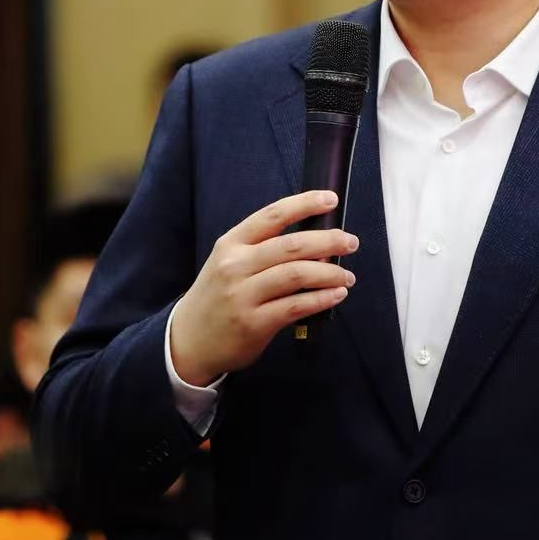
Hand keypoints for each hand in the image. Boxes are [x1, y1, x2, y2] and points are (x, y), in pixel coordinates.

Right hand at [168, 189, 359, 386]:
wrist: (188, 340)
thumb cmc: (217, 296)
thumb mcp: (229, 263)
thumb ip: (264, 251)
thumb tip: (317, 245)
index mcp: (231, 243)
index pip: (272, 215)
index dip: (304, 204)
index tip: (330, 198)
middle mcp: (235, 265)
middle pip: (291, 245)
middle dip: (328, 241)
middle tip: (350, 242)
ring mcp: (243, 295)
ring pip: (297, 275)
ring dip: (330, 273)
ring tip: (347, 276)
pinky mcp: (253, 323)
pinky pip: (296, 306)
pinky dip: (321, 299)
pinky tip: (336, 295)